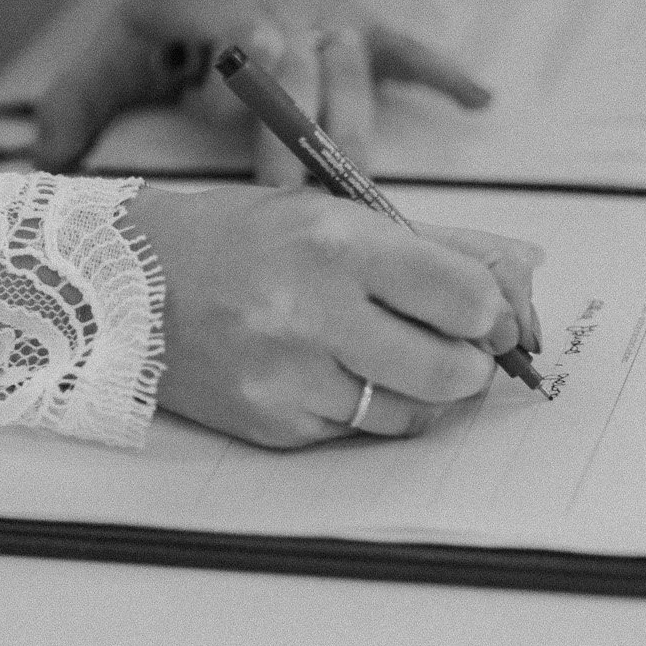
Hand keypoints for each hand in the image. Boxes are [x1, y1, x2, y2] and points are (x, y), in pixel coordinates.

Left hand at [17, 0, 490, 185]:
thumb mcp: (118, 38)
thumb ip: (78, 100)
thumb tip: (40, 166)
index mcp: (225, 26)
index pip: (244, 81)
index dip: (255, 126)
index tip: (264, 178)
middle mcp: (286, 21)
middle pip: (309, 87)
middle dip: (313, 145)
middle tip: (316, 208)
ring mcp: (334, 20)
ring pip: (358, 76)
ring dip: (361, 131)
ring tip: (367, 197)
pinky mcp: (367, 20)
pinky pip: (412, 48)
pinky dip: (445, 73)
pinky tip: (479, 102)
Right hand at [123, 184, 543, 447]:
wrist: (123, 283)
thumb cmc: (239, 239)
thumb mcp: (333, 213)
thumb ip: (435, 247)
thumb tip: (523, 275)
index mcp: (336, 243)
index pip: (465, 298)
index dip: (491, 313)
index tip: (486, 315)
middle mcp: (311, 312)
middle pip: (452, 370)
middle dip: (470, 363)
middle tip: (457, 347)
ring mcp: (288, 377)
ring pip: (411, 412)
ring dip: (423, 391)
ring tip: (392, 356)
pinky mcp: (271, 424)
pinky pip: (356, 432)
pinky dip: (363, 408)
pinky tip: (334, 372)